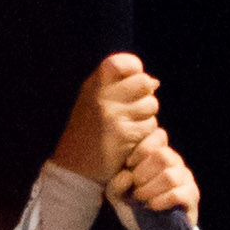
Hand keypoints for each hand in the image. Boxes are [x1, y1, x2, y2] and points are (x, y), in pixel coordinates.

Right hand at [52, 52, 161, 193]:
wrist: (74, 166)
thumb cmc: (90, 131)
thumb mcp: (96, 100)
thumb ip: (121, 87)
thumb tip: (154, 82)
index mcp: (94, 84)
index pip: (125, 63)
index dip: (135, 71)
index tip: (130, 84)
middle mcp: (102, 96)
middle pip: (145, 83)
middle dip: (145, 97)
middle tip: (133, 110)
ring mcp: (113, 115)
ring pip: (151, 106)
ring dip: (146, 118)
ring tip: (128, 127)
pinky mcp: (123, 134)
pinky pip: (150, 126)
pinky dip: (144, 134)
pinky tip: (130, 141)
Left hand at [120, 118, 199, 226]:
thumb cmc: (134, 207)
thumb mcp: (117, 195)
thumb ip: (115, 183)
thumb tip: (126, 175)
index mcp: (158, 155)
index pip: (158, 136)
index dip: (141, 150)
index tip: (128, 165)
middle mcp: (175, 163)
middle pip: (163, 155)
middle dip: (144, 173)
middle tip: (136, 187)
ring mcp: (186, 178)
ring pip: (170, 175)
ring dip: (151, 189)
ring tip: (142, 198)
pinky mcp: (192, 196)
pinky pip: (179, 193)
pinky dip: (161, 200)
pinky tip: (152, 206)